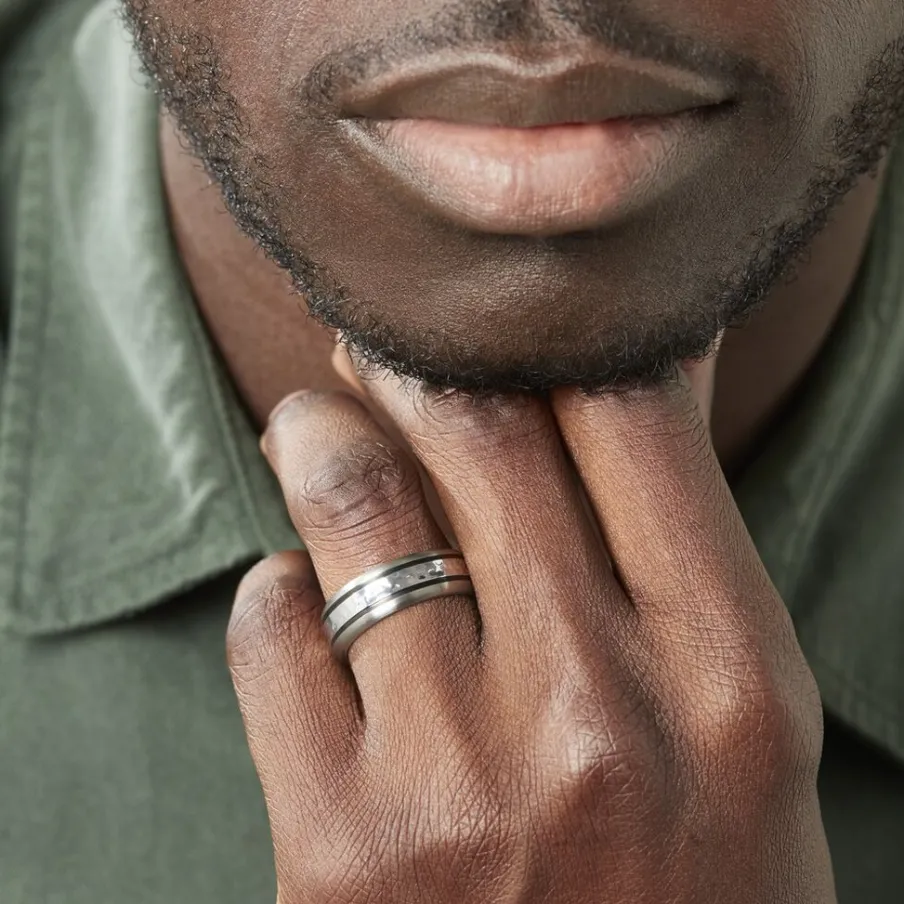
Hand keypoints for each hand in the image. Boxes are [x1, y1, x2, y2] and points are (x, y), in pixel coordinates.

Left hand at [229, 362, 833, 902]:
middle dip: (415, 357)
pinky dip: (278, 587)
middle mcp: (598, 718)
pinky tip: (302, 599)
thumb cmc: (688, 882)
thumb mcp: (736, 715)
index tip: (504, 320)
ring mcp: (457, 784)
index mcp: (729, 679)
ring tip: (315, 424)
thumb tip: (644, 362)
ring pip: (354, 499)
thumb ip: (678, 538)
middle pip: (479, 427)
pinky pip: (270, 627)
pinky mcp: (336, 846)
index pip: (626, 412)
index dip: (554, 337)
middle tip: (382, 337)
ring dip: (322, 437)